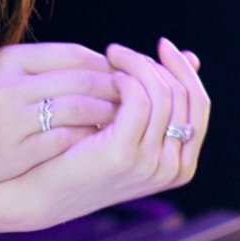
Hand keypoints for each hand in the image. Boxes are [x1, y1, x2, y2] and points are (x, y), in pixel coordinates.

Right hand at [0, 42, 118, 189]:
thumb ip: (38, 66)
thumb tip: (94, 64)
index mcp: (10, 59)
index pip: (75, 54)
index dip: (104, 65)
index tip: (119, 76)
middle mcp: (12, 85)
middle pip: (84, 79)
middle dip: (115, 89)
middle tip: (133, 100)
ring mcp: (14, 120)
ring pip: (81, 109)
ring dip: (108, 115)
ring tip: (121, 122)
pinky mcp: (17, 152)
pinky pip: (68, 140)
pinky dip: (89, 139)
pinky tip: (98, 144)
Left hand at [5, 38, 208, 229]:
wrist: (40, 194)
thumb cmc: (79, 159)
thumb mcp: (127, 130)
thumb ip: (155, 103)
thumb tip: (190, 57)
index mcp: (182, 164)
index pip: (199, 104)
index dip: (182, 70)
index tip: (162, 46)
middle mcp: (174, 168)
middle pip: (184, 97)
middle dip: (158, 64)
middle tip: (123, 50)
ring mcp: (151, 164)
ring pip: (162, 95)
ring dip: (136, 66)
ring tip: (111, 56)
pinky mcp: (123, 155)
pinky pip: (137, 102)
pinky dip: (125, 80)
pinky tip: (107, 74)